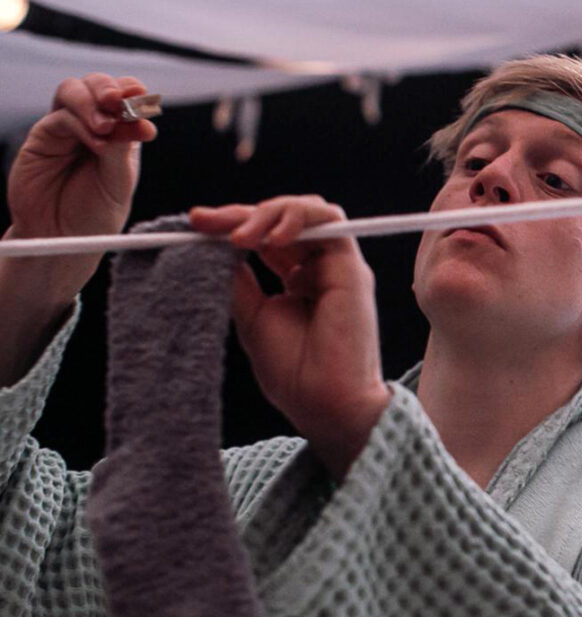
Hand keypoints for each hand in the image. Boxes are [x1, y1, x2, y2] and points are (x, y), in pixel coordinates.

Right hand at [4, 73, 157, 301]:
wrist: (61, 241)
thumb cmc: (94, 216)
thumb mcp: (118, 185)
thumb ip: (122, 151)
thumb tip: (135, 118)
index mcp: (119, 135)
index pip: (127, 99)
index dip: (133, 92)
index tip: (142, 97)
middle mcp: (92, 126)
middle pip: (98, 86)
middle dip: (110, 89)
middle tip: (120, 102)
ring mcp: (66, 129)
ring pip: (74, 91)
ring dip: (92, 101)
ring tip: (106, 126)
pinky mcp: (43, 137)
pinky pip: (59, 117)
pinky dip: (79, 123)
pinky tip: (96, 142)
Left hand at [190, 196, 390, 477]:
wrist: (324, 404)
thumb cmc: (293, 373)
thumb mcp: (251, 317)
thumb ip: (238, 280)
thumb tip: (212, 245)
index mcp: (297, 281)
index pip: (265, 238)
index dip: (231, 225)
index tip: (195, 224)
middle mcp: (319, 269)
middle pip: (282, 220)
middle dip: (241, 214)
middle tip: (204, 222)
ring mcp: (336, 265)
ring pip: (307, 211)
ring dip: (268, 213)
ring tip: (239, 237)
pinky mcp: (351, 267)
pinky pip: (329, 220)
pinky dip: (297, 217)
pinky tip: (270, 237)